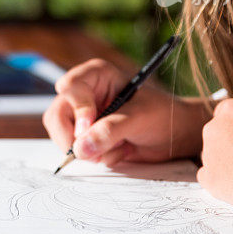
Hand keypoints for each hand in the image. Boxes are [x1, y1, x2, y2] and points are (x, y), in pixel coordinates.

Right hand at [43, 58, 211, 166]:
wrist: (176, 135)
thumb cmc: (161, 115)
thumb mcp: (139, 118)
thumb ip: (109, 131)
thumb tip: (80, 149)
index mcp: (95, 76)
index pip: (70, 88)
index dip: (77, 109)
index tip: (88, 128)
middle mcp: (84, 94)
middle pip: (57, 115)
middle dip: (73, 137)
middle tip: (93, 152)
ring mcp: (82, 118)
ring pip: (63, 137)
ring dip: (89, 150)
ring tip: (118, 147)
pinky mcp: (87, 138)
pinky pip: (78, 152)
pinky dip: (98, 157)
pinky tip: (120, 150)